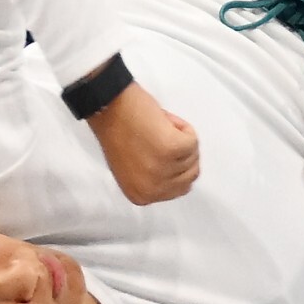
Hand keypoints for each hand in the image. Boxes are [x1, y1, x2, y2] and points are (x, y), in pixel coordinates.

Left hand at [88, 81, 199, 204]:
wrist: (109, 107)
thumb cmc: (118, 131)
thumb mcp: (134, 170)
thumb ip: (155, 178)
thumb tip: (178, 173)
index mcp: (141, 196)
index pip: (178, 189)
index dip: (175, 165)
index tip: (160, 151)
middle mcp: (152, 189)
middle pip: (191, 176)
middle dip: (183, 154)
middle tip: (161, 138)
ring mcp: (163, 171)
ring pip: (194, 156)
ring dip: (181, 139)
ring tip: (158, 130)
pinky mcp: (172, 149)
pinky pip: (193, 141)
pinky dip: (183, 127)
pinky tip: (163, 123)